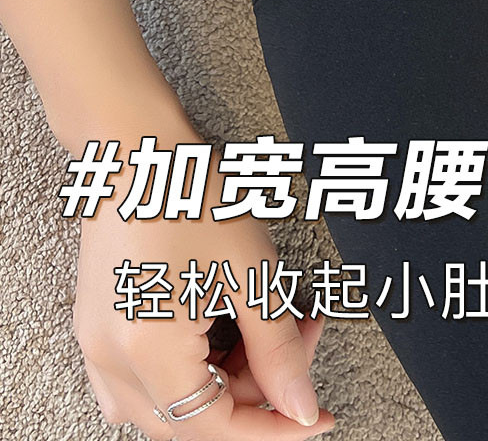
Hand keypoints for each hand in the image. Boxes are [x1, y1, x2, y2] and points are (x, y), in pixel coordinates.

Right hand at [71, 125, 336, 438]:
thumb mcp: (252, 272)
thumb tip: (302, 408)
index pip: (214, 427)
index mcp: (146, 352)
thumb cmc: (194, 194)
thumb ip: (278, 349)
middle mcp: (110, 361)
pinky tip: (229, 323)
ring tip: (270, 319)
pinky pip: (144, 376)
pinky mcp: (98, 326)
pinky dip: (193, 363)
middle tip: (300, 337)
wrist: (138, 148)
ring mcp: (96, 345)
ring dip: (227, 374)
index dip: (273, 427)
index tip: (317, 416)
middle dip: (257, 388)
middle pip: (192, 416)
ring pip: (170, 400)